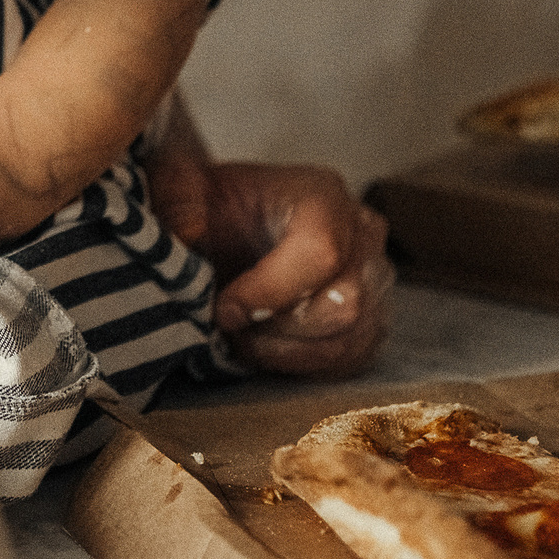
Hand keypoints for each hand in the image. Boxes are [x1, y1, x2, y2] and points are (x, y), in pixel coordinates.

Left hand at [187, 161, 392, 377]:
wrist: (230, 221)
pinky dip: (304, 364)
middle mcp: (362, 234)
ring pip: (348, 340)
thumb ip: (182, 210)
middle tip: (230, 327)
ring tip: (244, 337)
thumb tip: (188, 236)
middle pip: (342, 305)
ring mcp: (376, 277)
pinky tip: (267, 348)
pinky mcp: (373, 316)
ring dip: (286, 353)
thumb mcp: (184, 193)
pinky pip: (352, 358)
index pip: (321, 252)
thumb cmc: (215, 209)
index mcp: (323, 195)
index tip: (224, 309)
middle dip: (276, 329)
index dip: (270, 292)